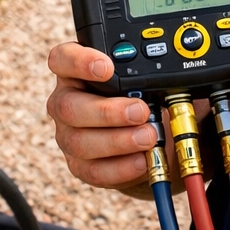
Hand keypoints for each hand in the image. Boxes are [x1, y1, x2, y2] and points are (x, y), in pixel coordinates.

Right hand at [45, 41, 157, 192]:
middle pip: (68, 106)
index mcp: (73, 71)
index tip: (106, 68)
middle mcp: (65, 102)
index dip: (79, 62)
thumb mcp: (139, 77)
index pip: (61, 59)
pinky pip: (93, 170)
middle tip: (140, 111)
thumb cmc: (136, 96)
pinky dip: (121, 167)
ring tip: (149, 137)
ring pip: (80, 141)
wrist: (143, 133)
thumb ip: (144, 72)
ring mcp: (68, 135)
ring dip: (118, 141)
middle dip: (108, 111)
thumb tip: (167, 74)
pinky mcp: (79, 165)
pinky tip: (142, 160)